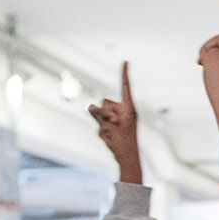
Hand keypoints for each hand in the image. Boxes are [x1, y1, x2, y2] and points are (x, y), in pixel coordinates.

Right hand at [87, 62, 142, 183]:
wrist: (127, 158)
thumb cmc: (123, 144)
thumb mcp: (110, 129)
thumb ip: (99, 116)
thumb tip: (90, 106)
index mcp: (129, 109)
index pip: (125, 87)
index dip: (124, 74)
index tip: (125, 61)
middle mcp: (124, 110)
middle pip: (105, 102)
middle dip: (104, 113)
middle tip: (112, 127)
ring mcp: (118, 117)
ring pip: (100, 111)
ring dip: (102, 122)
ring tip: (111, 133)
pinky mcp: (113, 124)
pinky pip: (100, 121)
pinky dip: (102, 129)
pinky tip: (109, 138)